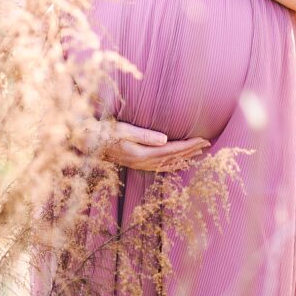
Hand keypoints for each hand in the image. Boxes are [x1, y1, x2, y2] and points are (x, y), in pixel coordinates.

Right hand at [79, 118, 210, 172]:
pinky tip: (178, 161)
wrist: (86, 142)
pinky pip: (159, 165)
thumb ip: (144, 135)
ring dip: (184, 157)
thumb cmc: (104, 132)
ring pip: (167, 163)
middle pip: (172, 158)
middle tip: (208, 143)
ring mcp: (139, 163)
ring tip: (199, 152)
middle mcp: (142, 161)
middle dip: (191, 151)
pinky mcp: (136, 161)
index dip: (188, 145)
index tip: (203, 139)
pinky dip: (172, 163)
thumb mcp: (123, 130)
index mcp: (140, 154)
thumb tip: (165, 139)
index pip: (171, 150)